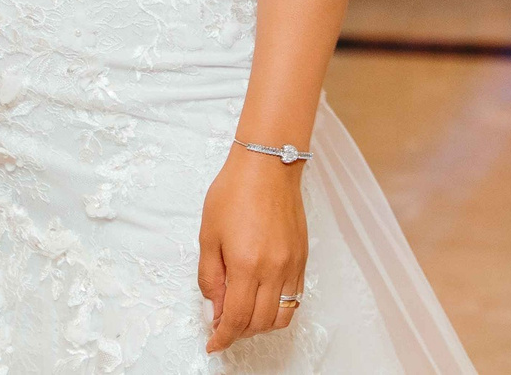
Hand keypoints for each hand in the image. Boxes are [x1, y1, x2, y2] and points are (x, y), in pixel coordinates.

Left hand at [198, 148, 308, 354]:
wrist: (268, 165)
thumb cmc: (234, 192)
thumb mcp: (208, 234)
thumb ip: (210, 276)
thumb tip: (214, 307)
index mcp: (246, 264)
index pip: (236, 318)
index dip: (223, 337)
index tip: (213, 344)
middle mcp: (273, 270)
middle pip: (260, 323)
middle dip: (239, 333)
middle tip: (223, 328)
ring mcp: (292, 265)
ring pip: (281, 316)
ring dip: (261, 325)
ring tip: (244, 316)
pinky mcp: (302, 259)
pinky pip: (294, 298)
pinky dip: (278, 309)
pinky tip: (262, 300)